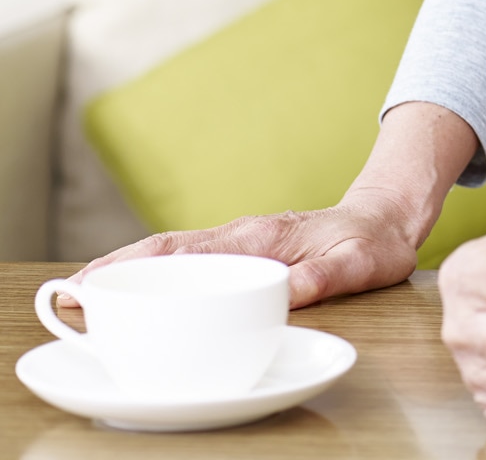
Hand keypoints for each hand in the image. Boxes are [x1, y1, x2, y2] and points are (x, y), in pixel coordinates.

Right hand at [65, 101, 476, 308]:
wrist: (388, 216)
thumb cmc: (373, 244)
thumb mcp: (360, 264)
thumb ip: (326, 276)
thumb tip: (289, 290)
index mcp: (262, 238)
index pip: (191, 252)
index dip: (144, 268)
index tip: (102, 284)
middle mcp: (243, 235)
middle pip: (169, 251)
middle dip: (118, 269)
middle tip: (71, 294)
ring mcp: (241, 240)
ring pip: (175, 254)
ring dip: (130, 269)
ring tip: (84, 293)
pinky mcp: (245, 249)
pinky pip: (192, 259)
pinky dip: (156, 271)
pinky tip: (136, 288)